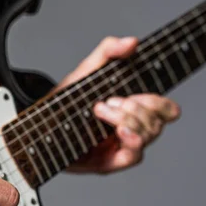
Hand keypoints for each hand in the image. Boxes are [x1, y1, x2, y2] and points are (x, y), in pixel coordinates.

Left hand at [56, 37, 180, 173]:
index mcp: (132, 110)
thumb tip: (132, 42)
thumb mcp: (86, 71)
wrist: (39, 123)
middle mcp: (130, 130)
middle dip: (137, 109)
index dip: (159, 103)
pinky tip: (120, 131)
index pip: (166, 111)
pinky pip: (132, 157)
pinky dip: (132, 142)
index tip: (136, 94)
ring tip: (102, 110)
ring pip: (147, 139)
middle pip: (158, 124)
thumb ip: (107, 52)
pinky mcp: (107, 163)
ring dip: (130, 121)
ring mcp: (119, 148)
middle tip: (108, 101)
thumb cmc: (66, 99)